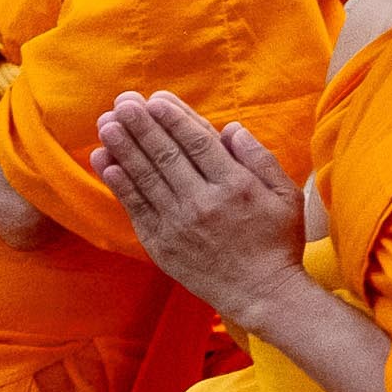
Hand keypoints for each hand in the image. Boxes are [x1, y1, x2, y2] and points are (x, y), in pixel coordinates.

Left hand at [93, 96, 315, 319]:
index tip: (156, 99)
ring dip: (123, 148)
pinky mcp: (161, 243)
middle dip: (142, 125)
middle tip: (123, 102)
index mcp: (236, 186)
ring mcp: (178, 223)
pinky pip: (135, 207)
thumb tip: (231, 129)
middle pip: (166, 155)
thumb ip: (260, 159)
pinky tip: (105, 162)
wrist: (261, 292)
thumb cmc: (278, 241)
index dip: (175, 119)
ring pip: (145, 177)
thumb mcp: (286, 195)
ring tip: (106, 124)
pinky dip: (119, 183)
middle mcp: (203, 202)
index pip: (198, 143)